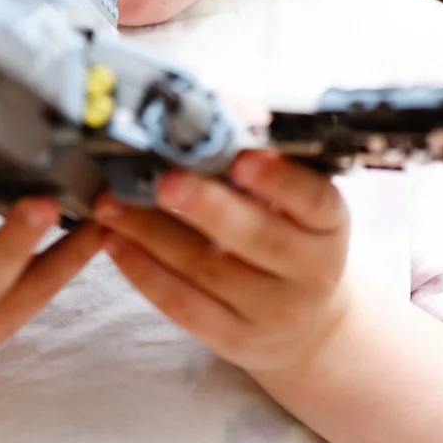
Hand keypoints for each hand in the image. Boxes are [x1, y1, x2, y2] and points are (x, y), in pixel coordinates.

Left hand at [94, 149, 351, 374]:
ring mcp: (273, 311)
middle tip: (163, 180)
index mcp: (329, 224)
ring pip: (209, 271)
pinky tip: (115, 243)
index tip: (241, 156)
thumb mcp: (295, 198)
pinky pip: (184, 307)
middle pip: (257, 238)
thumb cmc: (290, 234)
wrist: (308, 321)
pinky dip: (145, 272)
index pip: (313, 199)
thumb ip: (260, 152)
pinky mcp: (235, 340)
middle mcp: (311, 271)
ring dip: (154, 234)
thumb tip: (224, 101)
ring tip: (113, 203)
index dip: (278, 178)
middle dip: (206, 207)